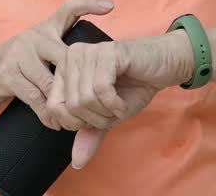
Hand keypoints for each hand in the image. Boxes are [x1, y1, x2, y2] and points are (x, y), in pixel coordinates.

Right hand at [0, 0, 114, 130]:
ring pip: (52, 83)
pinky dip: (48, 113)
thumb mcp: (35, 51)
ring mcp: (19, 54)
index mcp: (44, 29)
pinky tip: (55, 122)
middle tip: (92, 101)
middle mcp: (33, 36)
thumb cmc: (14, 64)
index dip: (90, 4)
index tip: (110, 6)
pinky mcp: (9, 74)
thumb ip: (56, 54)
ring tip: (74, 119)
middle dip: (79, 84)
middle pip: (66, 58)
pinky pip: (36, 98)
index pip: (69, 9)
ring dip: (64, 105)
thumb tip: (90, 69)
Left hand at [49, 30, 193, 168]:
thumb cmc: (133, 87)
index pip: (53, 107)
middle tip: (112, 110)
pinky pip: (102, 89)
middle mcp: (71, 57)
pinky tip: (124, 100)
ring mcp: (88, 52)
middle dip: (97, 118)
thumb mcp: (107, 116)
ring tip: (119, 104)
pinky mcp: (107, 52)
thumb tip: (77, 162)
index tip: (98, 116)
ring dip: (108, 112)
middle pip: (71, 106)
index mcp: (64, 70)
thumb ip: (89, 134)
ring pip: (85, 99)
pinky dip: (116, 104)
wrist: (163, 66)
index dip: (76, 122)